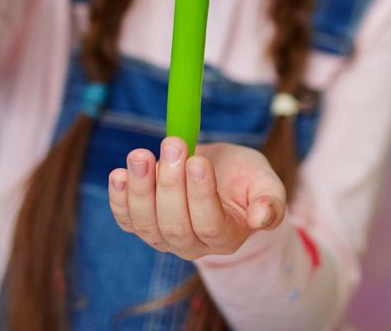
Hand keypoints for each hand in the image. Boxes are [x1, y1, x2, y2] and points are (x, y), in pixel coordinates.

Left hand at [108, 138, 286, 259]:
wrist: (219, 175)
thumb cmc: (245, 179)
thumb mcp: (266, 183)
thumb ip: (270, 201)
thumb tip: (262, 218)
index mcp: (226, 237)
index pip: (209, 223)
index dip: (200, 195)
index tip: (197, 160)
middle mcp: (193, 245)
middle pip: (175, 225)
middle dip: (170, 184)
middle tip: (172, 144)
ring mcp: (165, 238)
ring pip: (146, 224)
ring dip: (140, 189)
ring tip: (140, 155)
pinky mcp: (143, 225)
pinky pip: (126, 219)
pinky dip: (119, 199)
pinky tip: (119, 174)